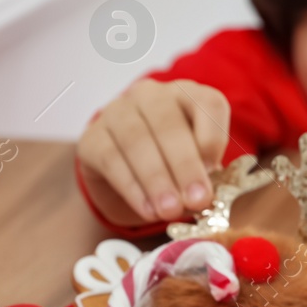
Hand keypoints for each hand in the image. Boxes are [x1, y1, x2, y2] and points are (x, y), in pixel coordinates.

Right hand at [77, 79, 230, 226]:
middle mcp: (152, 96)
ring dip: (157, 179)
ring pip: (137, 140)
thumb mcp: (194, 169)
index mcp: (188, 96)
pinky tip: (148, 210)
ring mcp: (117, 112)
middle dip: (185, 166)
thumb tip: (207, 198)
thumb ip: (204, 176)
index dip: (213, 137)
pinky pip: (112, 159)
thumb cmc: (171, 169)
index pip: (208, 104)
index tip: (214, 171)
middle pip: (169, 124)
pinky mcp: (92, 137)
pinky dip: (132, 188)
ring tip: (171, 210)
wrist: (126, 180)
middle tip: (197, 200)